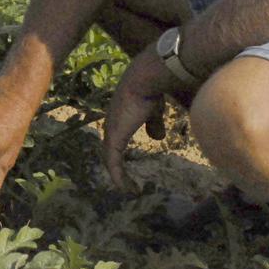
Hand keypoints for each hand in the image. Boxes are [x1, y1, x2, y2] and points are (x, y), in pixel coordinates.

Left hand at [102, 48, 194, 192]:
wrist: (145, 78)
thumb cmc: (152, 90)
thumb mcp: (154, 110)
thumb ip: (153, 123)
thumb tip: (158, 138)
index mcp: (119, 117)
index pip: (115, 139)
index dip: (119, 153)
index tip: (128, 166)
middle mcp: (112, 125)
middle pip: (110, 151)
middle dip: (116, 168)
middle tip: (126, 183)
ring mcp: (111, 131)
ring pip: (110, 159)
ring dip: (119, 176)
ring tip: (128, 189)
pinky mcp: (114, 137)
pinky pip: (113, 163)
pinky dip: (118, 177)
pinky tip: (126, 188)